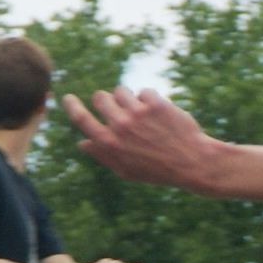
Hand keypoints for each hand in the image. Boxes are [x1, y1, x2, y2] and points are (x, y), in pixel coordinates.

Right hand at [65, 87, 224, 192]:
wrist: (194, 163)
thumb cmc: (159, 170)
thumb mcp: (127, 171)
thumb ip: (103, 155)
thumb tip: (82, 143)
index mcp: (109, 143)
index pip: (80, 118)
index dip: (72, 106)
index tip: (68, 98)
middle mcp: (120, 125)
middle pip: (100, 98)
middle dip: (107, 101)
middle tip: (120, 109)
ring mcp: (137, 113)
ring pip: (121, 91)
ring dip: (129, 99)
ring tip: (143, 114)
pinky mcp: (155, 103)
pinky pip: (144, 92)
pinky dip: (150, 100)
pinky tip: (161, 114)